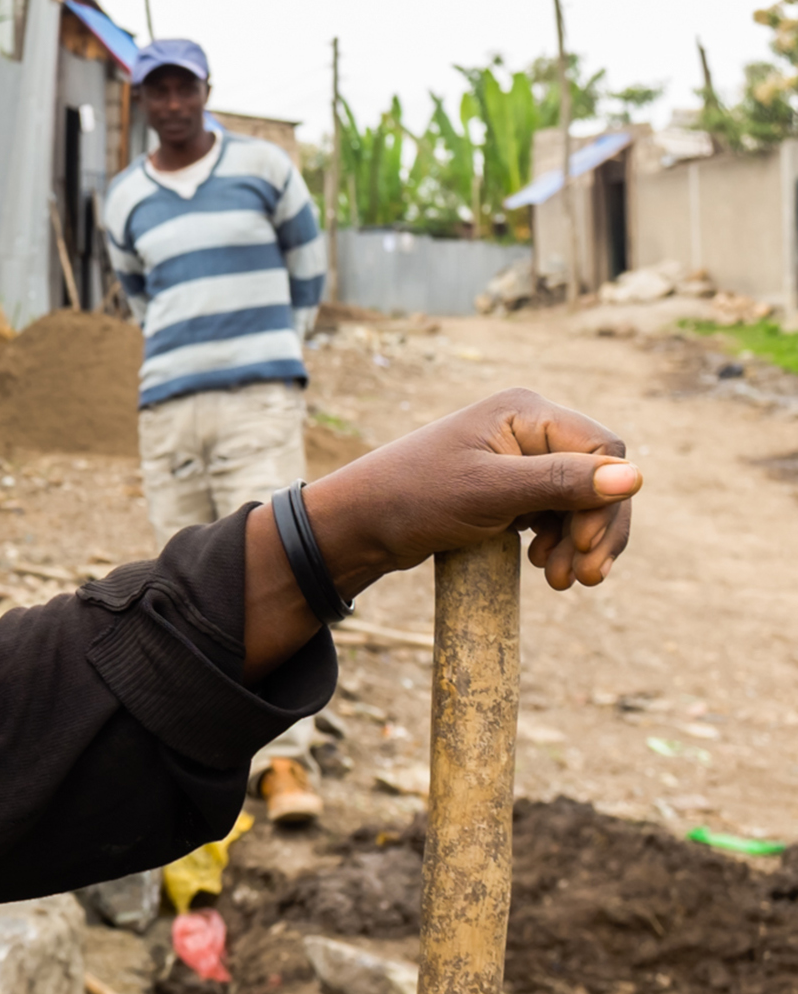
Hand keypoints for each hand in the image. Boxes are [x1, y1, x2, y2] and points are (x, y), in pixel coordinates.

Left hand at [242, 389, 639, 675]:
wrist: (358, 527)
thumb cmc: (414, 498)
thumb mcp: (489, 493)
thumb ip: (559, 483)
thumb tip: (635, 477)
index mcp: (525, 411)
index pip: (602, 449)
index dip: (606, 500)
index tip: (584, 547)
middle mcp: (527, 428)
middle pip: (597, 478)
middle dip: (596, 529)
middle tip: (583, 579)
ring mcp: (519, 459)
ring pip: (580, 501)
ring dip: (579, 543)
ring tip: (561, 583)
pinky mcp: (509, 489)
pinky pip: (556, 514)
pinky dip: (559, 543)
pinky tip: (543, 568)